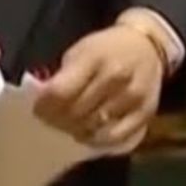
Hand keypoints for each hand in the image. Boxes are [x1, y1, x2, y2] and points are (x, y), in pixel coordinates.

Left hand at [33, 24, 164, 149]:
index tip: (37, 109)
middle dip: (56, 119)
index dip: (43, 106)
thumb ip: (64, 76)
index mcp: (93, 57)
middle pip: (75, 112)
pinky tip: (87, 134)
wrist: (147, 46)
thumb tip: (44, 102)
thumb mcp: (80, 50)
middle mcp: (114, 77)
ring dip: (74, 129)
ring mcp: (132, 97)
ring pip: (92, 127)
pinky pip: (115, 137)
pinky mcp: (145, 113)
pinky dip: (96, 139)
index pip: (60, 92)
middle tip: (50, 120)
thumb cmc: (106, 48)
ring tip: (67, 125)